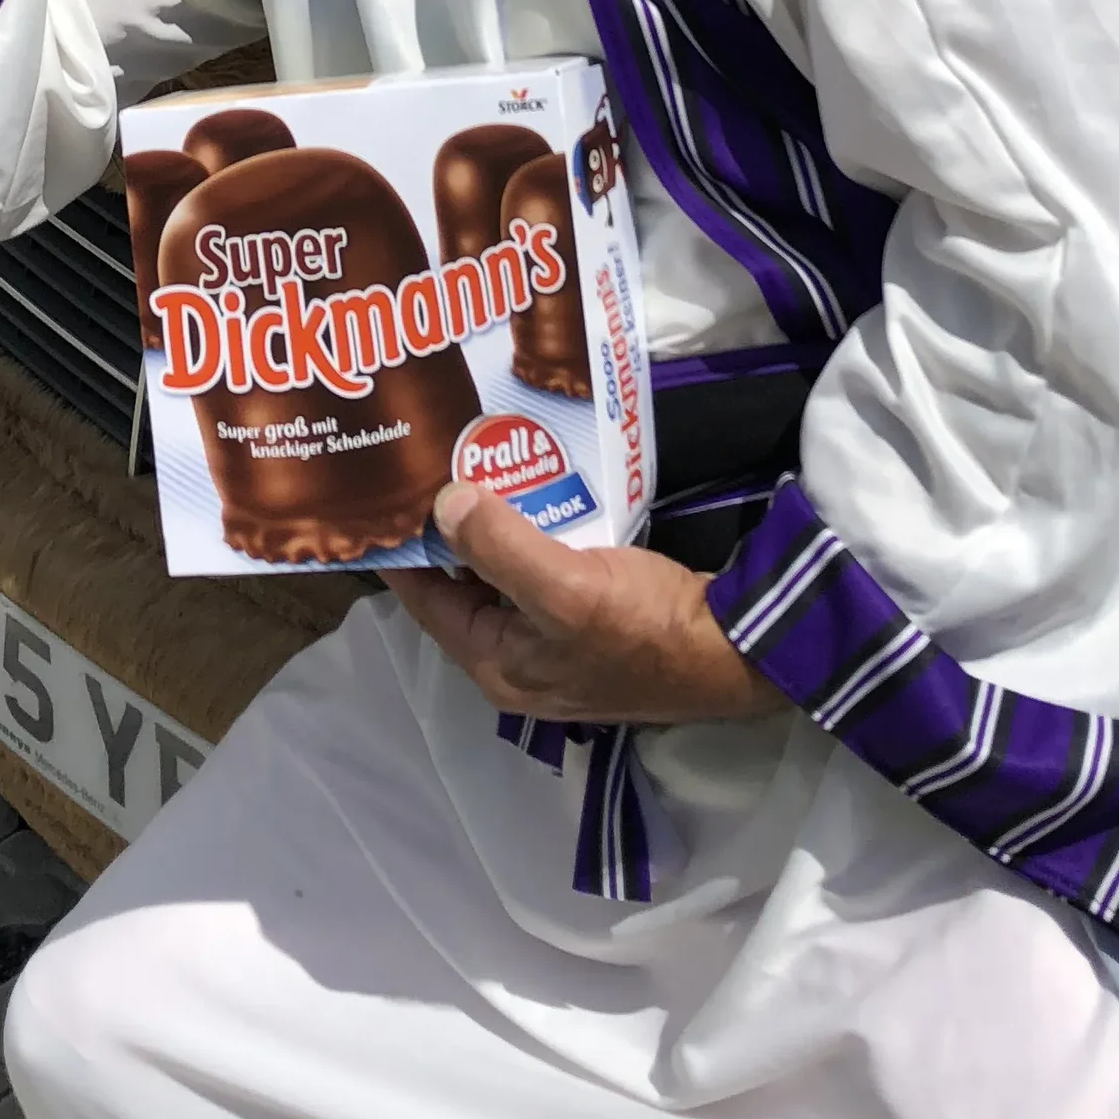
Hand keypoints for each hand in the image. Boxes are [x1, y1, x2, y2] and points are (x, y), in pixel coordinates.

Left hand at [386, 484, 785, 727]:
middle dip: (446, 525)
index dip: (401, 546)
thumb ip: (499, 548)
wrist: (736, 651)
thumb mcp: (566, 589)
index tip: (381, 486)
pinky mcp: (592, 616)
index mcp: (495, 663)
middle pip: (462, 584)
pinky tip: (535, 483)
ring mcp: (555, 638)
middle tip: (430, 456)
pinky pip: (543, 566)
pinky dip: (533, 528)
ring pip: (503, 572)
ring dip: (491, 521)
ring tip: (474, 455)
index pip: (423, 598)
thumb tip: (442, 503)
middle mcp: (516, 657)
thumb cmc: (647, 629)